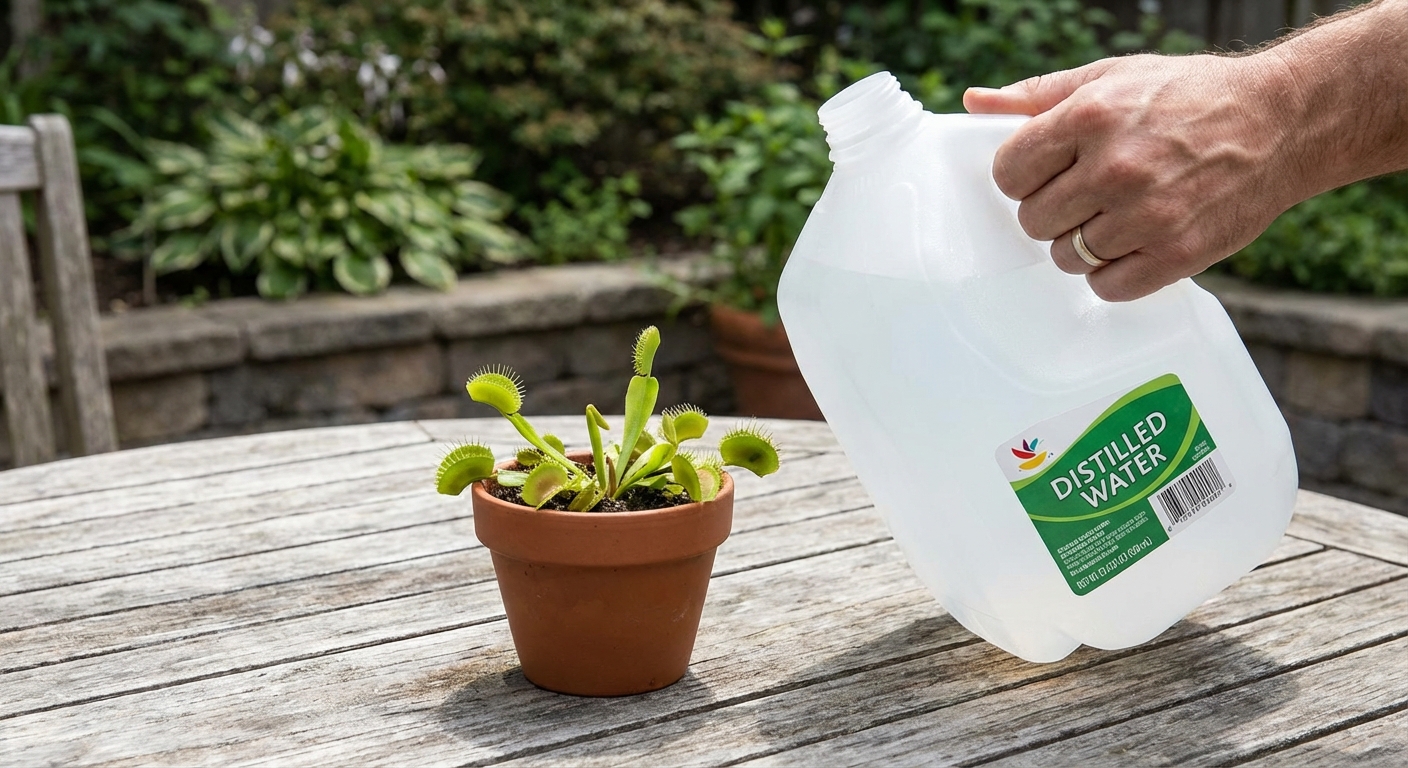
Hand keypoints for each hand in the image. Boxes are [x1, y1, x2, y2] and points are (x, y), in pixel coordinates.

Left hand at [964, 53, 1302, 300]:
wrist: (1281, 122)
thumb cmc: (1188, 96)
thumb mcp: (1111, 77)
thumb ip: (1038, 96)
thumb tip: (974, 104)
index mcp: (1090, 117)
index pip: (1009, 173)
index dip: (1023, 177)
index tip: (1048, 173)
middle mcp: (1115, 167)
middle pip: (1034, 220)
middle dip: (1053, 210)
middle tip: (1087, 194)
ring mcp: (1147, 215)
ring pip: (1067, 257)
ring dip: (1083, 243)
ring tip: (1117, 215)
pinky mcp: (1176, 255)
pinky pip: (1107, 287)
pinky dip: (1112, 274)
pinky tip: (1133, 244)